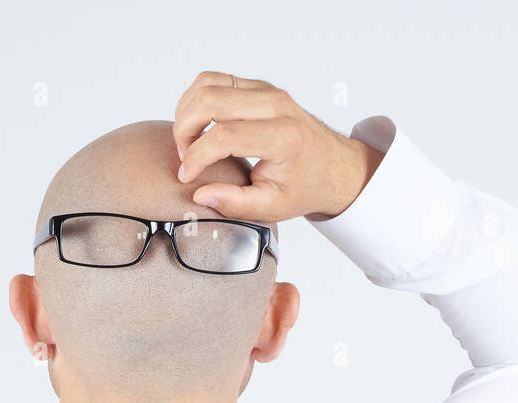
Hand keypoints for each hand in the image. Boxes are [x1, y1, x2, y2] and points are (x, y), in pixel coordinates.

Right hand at [172, 71, 383, 223]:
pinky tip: (198, 126)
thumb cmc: (305, 186)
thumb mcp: (273, 206)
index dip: (197, 158)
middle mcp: (275, 105)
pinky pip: (216, 81)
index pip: (225, 136)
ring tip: (189, 141)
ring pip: (208, 83)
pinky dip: (197, 100)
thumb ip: (236, 203)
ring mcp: (266, 90)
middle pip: (211, 100)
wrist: (333, 166)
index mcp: (283, 137)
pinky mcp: (258, 86)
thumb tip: (201, 194)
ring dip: (187, 111)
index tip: (187, 176)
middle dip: (185, 129)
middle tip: (184, 156)